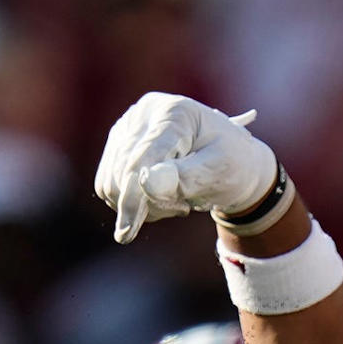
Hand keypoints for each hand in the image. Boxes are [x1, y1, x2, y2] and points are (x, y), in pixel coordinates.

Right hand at [94, 94, 277, 243]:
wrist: (233, 160)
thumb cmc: (232, 164)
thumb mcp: (219, 172)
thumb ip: (184, 177)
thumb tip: (146, 182)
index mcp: (173, 112)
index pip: (140, 157)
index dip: (133, 196)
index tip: (127, 231)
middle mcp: (144, 113)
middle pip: (123, 171)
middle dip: (148, 203)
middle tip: (183, 208)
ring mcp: (127, 128)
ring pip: (112, 182)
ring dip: (140, 205)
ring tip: (176, 200)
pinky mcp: (118, 146)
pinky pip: (109, 186)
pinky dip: (131, 202)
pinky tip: (160, 197)